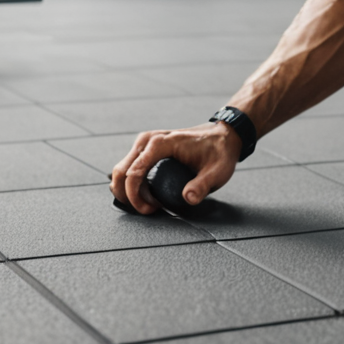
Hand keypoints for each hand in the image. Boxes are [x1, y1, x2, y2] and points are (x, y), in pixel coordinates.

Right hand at [110, 124, 240, 213]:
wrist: (223, 135)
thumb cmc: (219, 150)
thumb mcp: (217, 171)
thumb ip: (203, 186)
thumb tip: (188, 198)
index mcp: (161, 143)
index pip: (133, 172)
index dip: (135, 195)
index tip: (150, 209)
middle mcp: (148, 141)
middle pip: (121, 172)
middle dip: (129, 196)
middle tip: (150, 209)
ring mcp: (145, 144)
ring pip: (122, 171)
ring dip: (131, 192)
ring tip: (154, 203)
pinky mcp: (146, 149)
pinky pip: (130, 169)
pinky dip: (134, 185)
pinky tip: (150, 194)